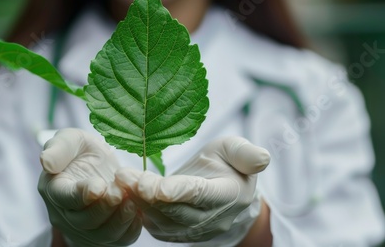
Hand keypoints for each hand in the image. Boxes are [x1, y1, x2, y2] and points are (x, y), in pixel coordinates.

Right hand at [38, 128, 141, 246]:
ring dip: (119, 219)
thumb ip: (59, 148)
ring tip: (131, 201)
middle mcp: (65, 214)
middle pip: (84, 220)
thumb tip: (45, 161)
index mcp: (54, 189)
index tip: (99, 185)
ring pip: (102, 234)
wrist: (97, 167)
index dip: (82, 194)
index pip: (64, 198)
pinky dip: (130, 228)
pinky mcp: (104, 236)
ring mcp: (84, 229)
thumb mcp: (71, 140)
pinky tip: (137, 211)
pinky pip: (118, 240)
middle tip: (119, 192)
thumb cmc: (81, 152)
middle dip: (104, 207)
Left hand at [115, 137, 269, 243]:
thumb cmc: (228, 165)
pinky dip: (139, 211)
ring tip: (121, 181)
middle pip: (176, 210)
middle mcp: (211, 218)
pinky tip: (125, 193)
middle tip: (125, 177)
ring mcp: (193, 230)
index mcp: (228, 194)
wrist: (224, 193)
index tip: (157, 186)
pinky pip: (156, 226)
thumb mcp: (236, 151)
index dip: (179, 192)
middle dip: (149, 194)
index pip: (201, 195)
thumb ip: (246, 154)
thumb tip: (263, 159)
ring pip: (162, 219)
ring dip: (139, 202)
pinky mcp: (176, 232)